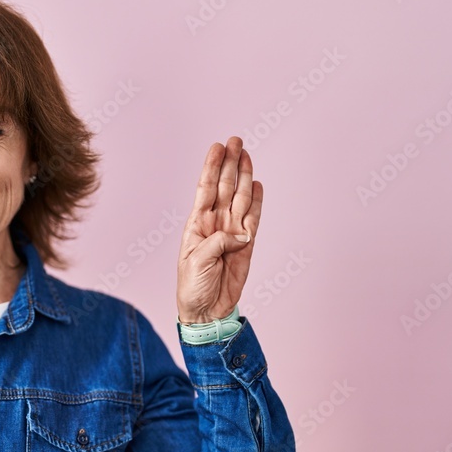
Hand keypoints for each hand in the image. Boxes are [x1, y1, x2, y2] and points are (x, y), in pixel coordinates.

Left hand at [176, 136, 261, 323]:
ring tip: (246, 154)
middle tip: (236, 140)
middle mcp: (215, 224)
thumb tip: (241, 233)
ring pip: (241, 198)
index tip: (217, 147)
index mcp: (197, 224)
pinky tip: (258, 183)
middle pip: (225, 187)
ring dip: (244, 176)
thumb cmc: (193, 287)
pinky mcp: (247, 244)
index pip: (205, 189)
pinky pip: (254, 218)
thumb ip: (217, 243)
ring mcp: (232, 232)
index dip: (212, 167)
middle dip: (230, 164)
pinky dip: (258, 201)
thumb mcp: (196, 262)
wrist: (206, 311)